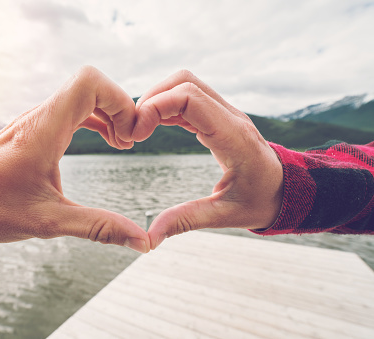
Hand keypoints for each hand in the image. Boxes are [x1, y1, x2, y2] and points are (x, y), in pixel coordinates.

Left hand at [0, 66, 148, 266]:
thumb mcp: (49, 222)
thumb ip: (98, 228)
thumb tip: (141, 241)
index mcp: (44, 130)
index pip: (90, 83)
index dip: (120, 100)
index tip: (130, 134)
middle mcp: (39, 117)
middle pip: (91, 86)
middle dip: (120, 109)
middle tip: (131, 141)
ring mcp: (34, 122)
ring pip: (81, 97)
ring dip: (108, 114)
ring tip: (122, 143)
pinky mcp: (31, 131)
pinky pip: (71, 111)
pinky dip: (94, 121)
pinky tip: (104, 142)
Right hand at [133, 70, 283, 248]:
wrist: (289, 189)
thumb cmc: (262, 202)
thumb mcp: (225, 215)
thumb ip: (185, 221)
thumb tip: (149, 238)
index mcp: (234, 137)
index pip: (189, 98)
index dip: (155, 108)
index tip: (137, 135)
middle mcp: (231, 116)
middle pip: (183, 82)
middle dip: (150, 100)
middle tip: (132, 131)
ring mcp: (226, 112)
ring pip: (184, 84)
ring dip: (156, 100)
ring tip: (139, 129)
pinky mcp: (219, 116)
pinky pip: (188, 98)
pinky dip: (166, 106)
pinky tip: (152, 127)